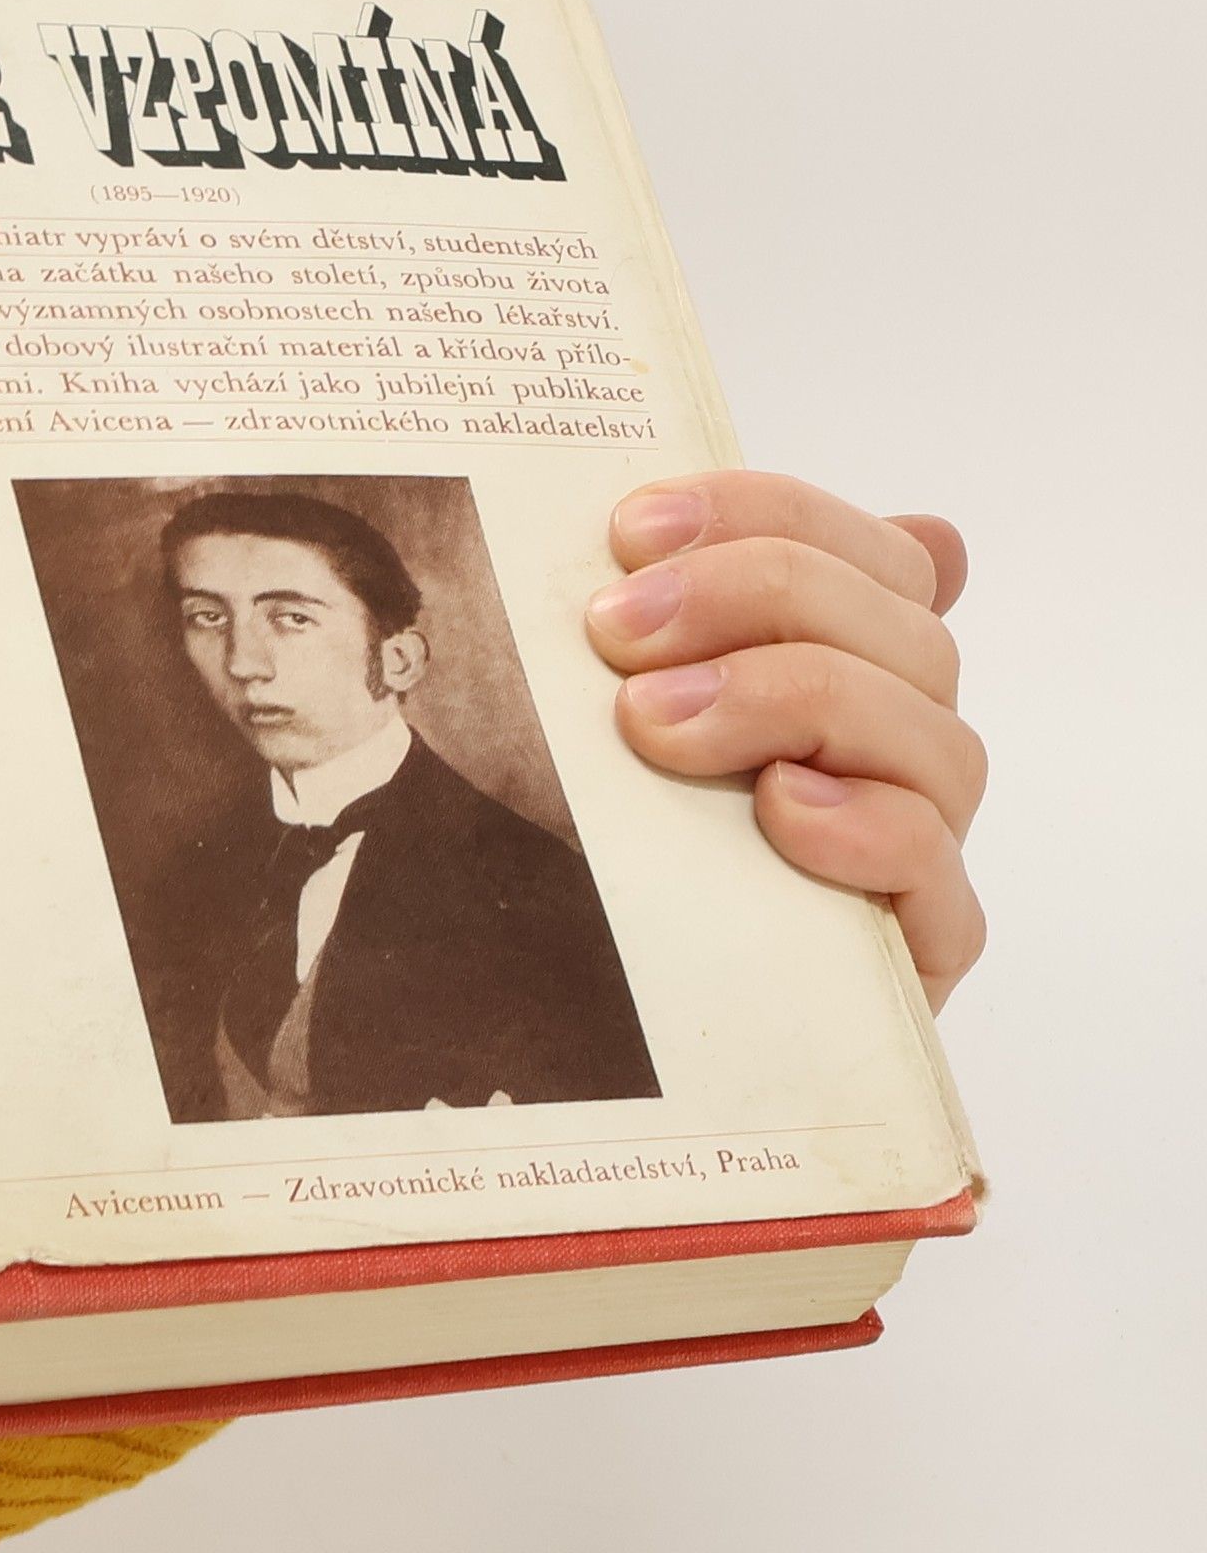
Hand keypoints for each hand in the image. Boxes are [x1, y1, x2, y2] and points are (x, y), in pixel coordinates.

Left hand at [584, 470, 985, 1012]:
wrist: (630, 1039)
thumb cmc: (621, 850)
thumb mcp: (622, 719)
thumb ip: (661, 626)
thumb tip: (661, 526)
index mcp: (853, 664)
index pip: (865, 548)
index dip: (759, 513)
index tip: (631, 532)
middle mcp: (900, 745)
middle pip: (903, 627)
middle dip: (752, 595)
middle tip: (616, 629)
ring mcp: (920, 845)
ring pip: (934, 739)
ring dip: (788, 700)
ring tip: (654, 723)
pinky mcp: (916, 950)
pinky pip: (936, 872)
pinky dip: (862, 825)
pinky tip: (776, 809)